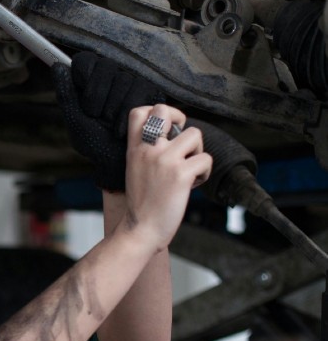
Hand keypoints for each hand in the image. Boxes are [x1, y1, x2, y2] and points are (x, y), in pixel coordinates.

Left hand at [52, 52, 165, 191]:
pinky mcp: (150, 92)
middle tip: (96, 116)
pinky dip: (127, 112)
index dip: (83, 78)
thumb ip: (66, 93)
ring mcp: (131, 82)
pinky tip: (121, 127)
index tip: (82, 99)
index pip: (85, 61)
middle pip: (105, 67)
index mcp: (90, 82)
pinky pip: (139, 89)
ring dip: (112, 108)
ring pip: (123, 79)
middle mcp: (111, 78)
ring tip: (109, 124)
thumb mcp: (75, 120)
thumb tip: (58, 66)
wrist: (117, 162)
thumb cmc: (95, 142)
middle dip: (97, 97)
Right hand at [121, 105, 212, 249]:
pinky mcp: (181, 174)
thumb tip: (173, 136)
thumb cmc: (142, 202)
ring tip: (189, 169)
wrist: (141, 229)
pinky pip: (206, 159)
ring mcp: (165, 160)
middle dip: (181, 121)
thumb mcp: (135, 169)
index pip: (139, 112)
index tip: (167, 126)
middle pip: (165, 111)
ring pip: (195, 134)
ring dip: (198, 151)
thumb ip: (147, 151)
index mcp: (134, 149)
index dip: (158, 111)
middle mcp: (148, 149)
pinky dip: (205, 173)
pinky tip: (193, 185)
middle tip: (183, 142)